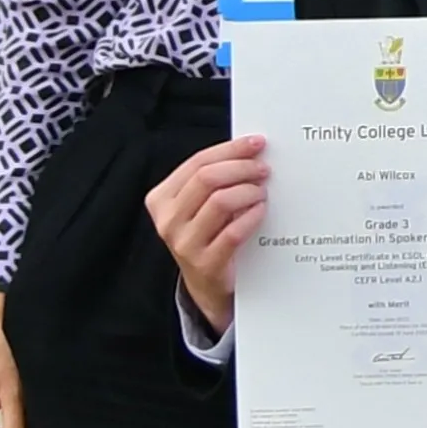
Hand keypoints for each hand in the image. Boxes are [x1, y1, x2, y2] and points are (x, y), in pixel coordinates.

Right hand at [144, 137, 271, 333]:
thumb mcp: (202, 206)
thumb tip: (250, 150)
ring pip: (220, 201)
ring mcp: (184, 243)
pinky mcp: (205, 263)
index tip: (256, 143)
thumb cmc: (210, 236)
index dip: (230, 150)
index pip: (197, 163)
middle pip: (207, 179)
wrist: (207, 285)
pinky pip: (233, 232)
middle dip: (241, 168)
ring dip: (249, 191)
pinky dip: (252, 216)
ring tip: (262, 192)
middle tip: (265, 169)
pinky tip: (261, 211)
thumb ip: (215, 180)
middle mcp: (168, 219)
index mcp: (162, 198)